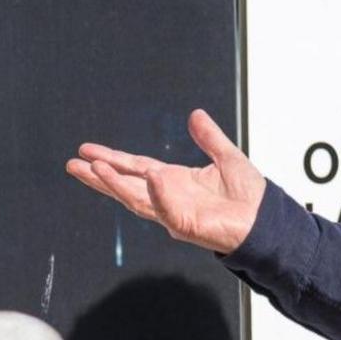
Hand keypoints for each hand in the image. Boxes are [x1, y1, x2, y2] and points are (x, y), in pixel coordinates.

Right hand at [65, 109, 264, 254]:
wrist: (266, 219)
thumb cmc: (249, 196)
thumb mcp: (227, 157)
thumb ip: (209, 137)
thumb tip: (196, 115)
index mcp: (175, 181)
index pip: (136, 168)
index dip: (113, 159)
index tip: (88, 151)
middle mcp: (169, 197)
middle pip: (127, 186)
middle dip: (100, 176)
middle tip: (73, 164)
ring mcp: (175, 212)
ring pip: (138, 199)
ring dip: (117, 184)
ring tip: (95, 169)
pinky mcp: (188, 225)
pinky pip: (168, 210)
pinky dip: (159, 194)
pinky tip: (150, 177)